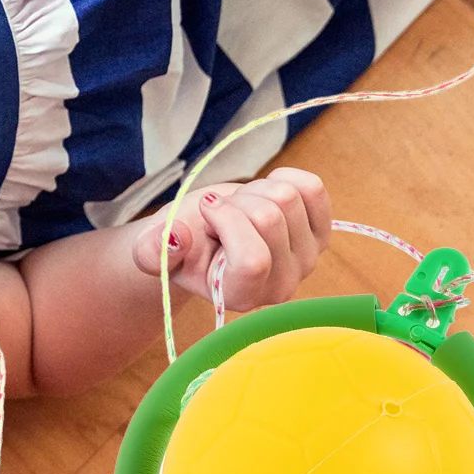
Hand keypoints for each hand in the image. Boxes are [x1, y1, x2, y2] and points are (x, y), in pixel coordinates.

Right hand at [132, 167, 330, 310]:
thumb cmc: (181, 243)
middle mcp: (281, 285)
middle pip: (270, 218)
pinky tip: (264, 193)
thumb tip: (176, 238)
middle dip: (236, 201)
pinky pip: (312, 188)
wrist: (206, 236)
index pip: (253, 260)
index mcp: (240, 296)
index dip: (227, 220)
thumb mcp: (153, 248)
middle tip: (221, 213)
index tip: (207, 207)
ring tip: (239, 208)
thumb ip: (153, 250)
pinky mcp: (320, 233)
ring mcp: (306, 259)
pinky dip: (284, 178)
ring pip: (288, 198)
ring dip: (255, 191)